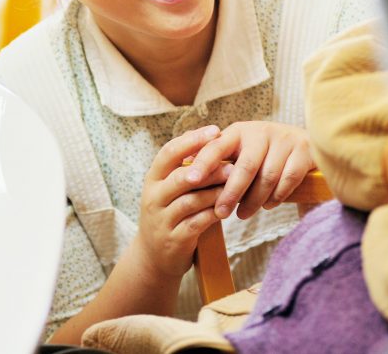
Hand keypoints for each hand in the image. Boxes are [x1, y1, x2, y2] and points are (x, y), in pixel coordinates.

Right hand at [135, 125, 233, 279]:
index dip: (192, 140)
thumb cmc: (169, 214)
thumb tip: (213, 138)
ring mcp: (161, 220)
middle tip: (232, 163)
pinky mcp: (173, 240)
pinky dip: (213, 214)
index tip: (215, 131)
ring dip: (215, 192)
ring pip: (190, 200)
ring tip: (235, 184)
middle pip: (180, 177)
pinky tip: (227, 209)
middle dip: (208, 168)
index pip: (169, 152)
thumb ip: (187, 168)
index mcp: (153, 179)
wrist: (153, 257)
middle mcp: (153, 197)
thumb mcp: (170, 189)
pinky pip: (196, 223)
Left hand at [186, 121, 313, 220]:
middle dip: (231, 192)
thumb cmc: (262, 152)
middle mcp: (262, 132)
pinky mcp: (304, 151)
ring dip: (254, 200)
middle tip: (220, 213)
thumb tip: (184, 166)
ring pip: (267, 177)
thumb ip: (216, 156)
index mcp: (239, 131)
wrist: (304, 143)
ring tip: (243, 214)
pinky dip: (276, 196)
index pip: (217, 145)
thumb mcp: (239, 149)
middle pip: (245, 166)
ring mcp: (285, 140)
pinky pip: (288, 180)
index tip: (190, 180)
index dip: (204, 162)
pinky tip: (268, 205)